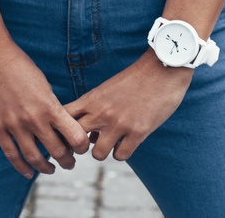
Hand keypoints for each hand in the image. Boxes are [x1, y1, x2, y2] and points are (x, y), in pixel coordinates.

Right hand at [0, 40, 89, 177]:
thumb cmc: (21, 67)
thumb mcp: (44, 85)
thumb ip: (51, 106)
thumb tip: (60, 126)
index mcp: (50, 106)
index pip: (74, 136)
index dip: (82, 145)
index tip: (83, 147)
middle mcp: (33, 119)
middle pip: (57, 151)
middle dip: (68, 160)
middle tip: (71, 163)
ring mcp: (14, 125)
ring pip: (34, 157)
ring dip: (46, 167)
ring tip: (53, 169)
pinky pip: (11, 154)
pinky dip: (22, 167)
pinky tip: (29, 172)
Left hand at [64, 49, 193, 160]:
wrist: (163, 67)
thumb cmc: (136, 78)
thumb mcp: (108, 89)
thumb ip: (95, 108)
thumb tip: (89, 135)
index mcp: (92, 99)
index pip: (63, 117)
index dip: (61, 129)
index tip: (68, 133)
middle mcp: (102, 112)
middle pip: (74, 139)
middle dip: (77, 147)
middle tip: (86, 146)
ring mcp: (119, 123)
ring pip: (97, 154)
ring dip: (103, 151)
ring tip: (110, 144)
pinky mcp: (138, 132)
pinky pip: (120, 156)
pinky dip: (121, 153)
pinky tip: (126, 144)